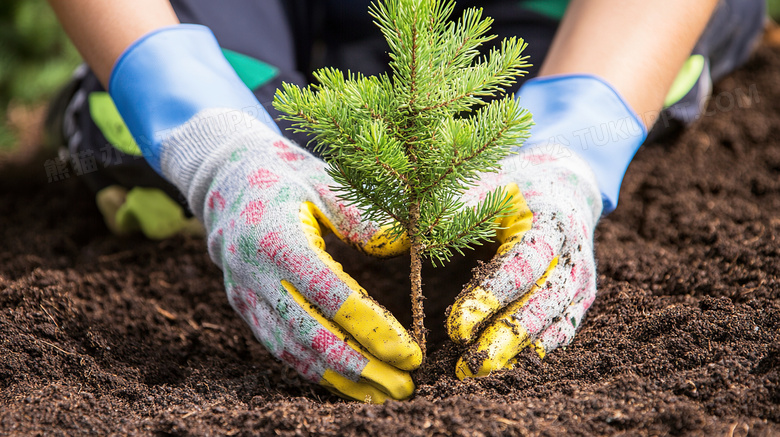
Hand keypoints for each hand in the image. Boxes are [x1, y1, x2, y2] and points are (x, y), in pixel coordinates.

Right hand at [106, 24, 420, 402]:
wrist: (225, 178)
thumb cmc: (287, 176)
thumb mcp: (326, 182)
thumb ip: (364, 217)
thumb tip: (407, 247)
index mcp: (277, 238)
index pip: (330, 295)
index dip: (371, 328)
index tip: (409, 351)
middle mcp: (254, 273)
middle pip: (311, 335)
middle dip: (361, 367)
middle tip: (404, 388)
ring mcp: (244, 295)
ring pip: (293, 350)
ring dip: (339, 379)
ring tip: (382, 395)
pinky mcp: (243, 307)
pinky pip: (280, 347)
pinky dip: (314, 370)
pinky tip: (347, 383)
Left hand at [446, 150, 601, 377]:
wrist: (562, 187)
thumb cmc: (510, 186)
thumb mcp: (481, 185)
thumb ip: (443, 210)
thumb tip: (378, 238)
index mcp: (550, 222)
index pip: (522, 266)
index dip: (490, 298)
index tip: (454, 328)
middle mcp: (572, 258)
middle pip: (543, 305)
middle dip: (505, 338)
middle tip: (468, 366)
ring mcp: (578, 285)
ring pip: (554, 328)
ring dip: (516, 354)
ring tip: (474, 375)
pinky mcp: (576, 305)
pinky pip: (558, 336)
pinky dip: (530, 355)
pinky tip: (497, 369)